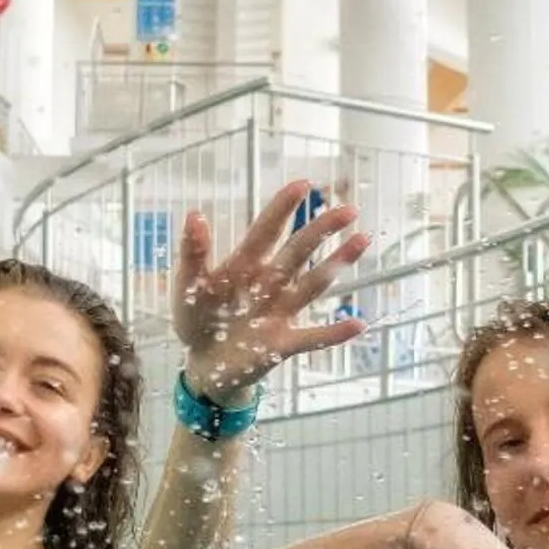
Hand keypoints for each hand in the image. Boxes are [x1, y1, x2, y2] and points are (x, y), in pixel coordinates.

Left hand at [171, 181, 370, 403]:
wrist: (202, 364)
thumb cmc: (197, 317)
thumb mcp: (188, 285)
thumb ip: (193, 253)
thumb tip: (195, 214)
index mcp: (246, 264)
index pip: (267, 230)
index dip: (283, 208)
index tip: (302, 184)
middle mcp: (270, 282)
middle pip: (299, 251)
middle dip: (322, 229)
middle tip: (349, 209)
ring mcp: (280, 311)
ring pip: (314, 284)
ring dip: (337, 263)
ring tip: (361, 241)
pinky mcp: (283, 343)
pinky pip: (313, 336)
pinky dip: (335, 332)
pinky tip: (358, 324)